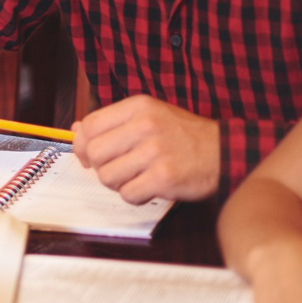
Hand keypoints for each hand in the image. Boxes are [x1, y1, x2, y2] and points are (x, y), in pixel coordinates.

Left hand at [74, 95, 219, 202]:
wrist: (225, 152)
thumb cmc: (183, 136)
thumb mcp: (150, 115)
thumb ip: (114, 121)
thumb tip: (76, 129)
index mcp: (139, 107)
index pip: (90, 126)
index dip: (82, 145)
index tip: (88, 156)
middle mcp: (145, 126)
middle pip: (96, 153)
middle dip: (100, 167)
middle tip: (117, 170)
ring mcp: (155, 152)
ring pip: (108, 177)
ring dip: (118, 183)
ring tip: (136, 178)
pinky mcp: (164, 177)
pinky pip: (128, 194)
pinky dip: (135, 196)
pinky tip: (149, 188)